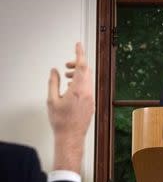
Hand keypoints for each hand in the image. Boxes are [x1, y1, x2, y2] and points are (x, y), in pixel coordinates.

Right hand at [47, 42, 93, 172]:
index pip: (81, 66)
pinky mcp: (91, 103)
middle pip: (86, 71)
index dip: (80, 53)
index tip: (78, 45)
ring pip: (88, 79)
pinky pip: (88, 88)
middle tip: (67, 64)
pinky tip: (71, 88)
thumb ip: (53, 82)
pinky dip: (80, 83)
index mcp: (78, 89)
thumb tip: (55, 71)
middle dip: (77, 64)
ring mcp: (91, 98)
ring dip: (78, 74)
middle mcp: (88, 92)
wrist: (71, 137)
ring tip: (66, 77)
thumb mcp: (52, 100)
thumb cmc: (61, 121)